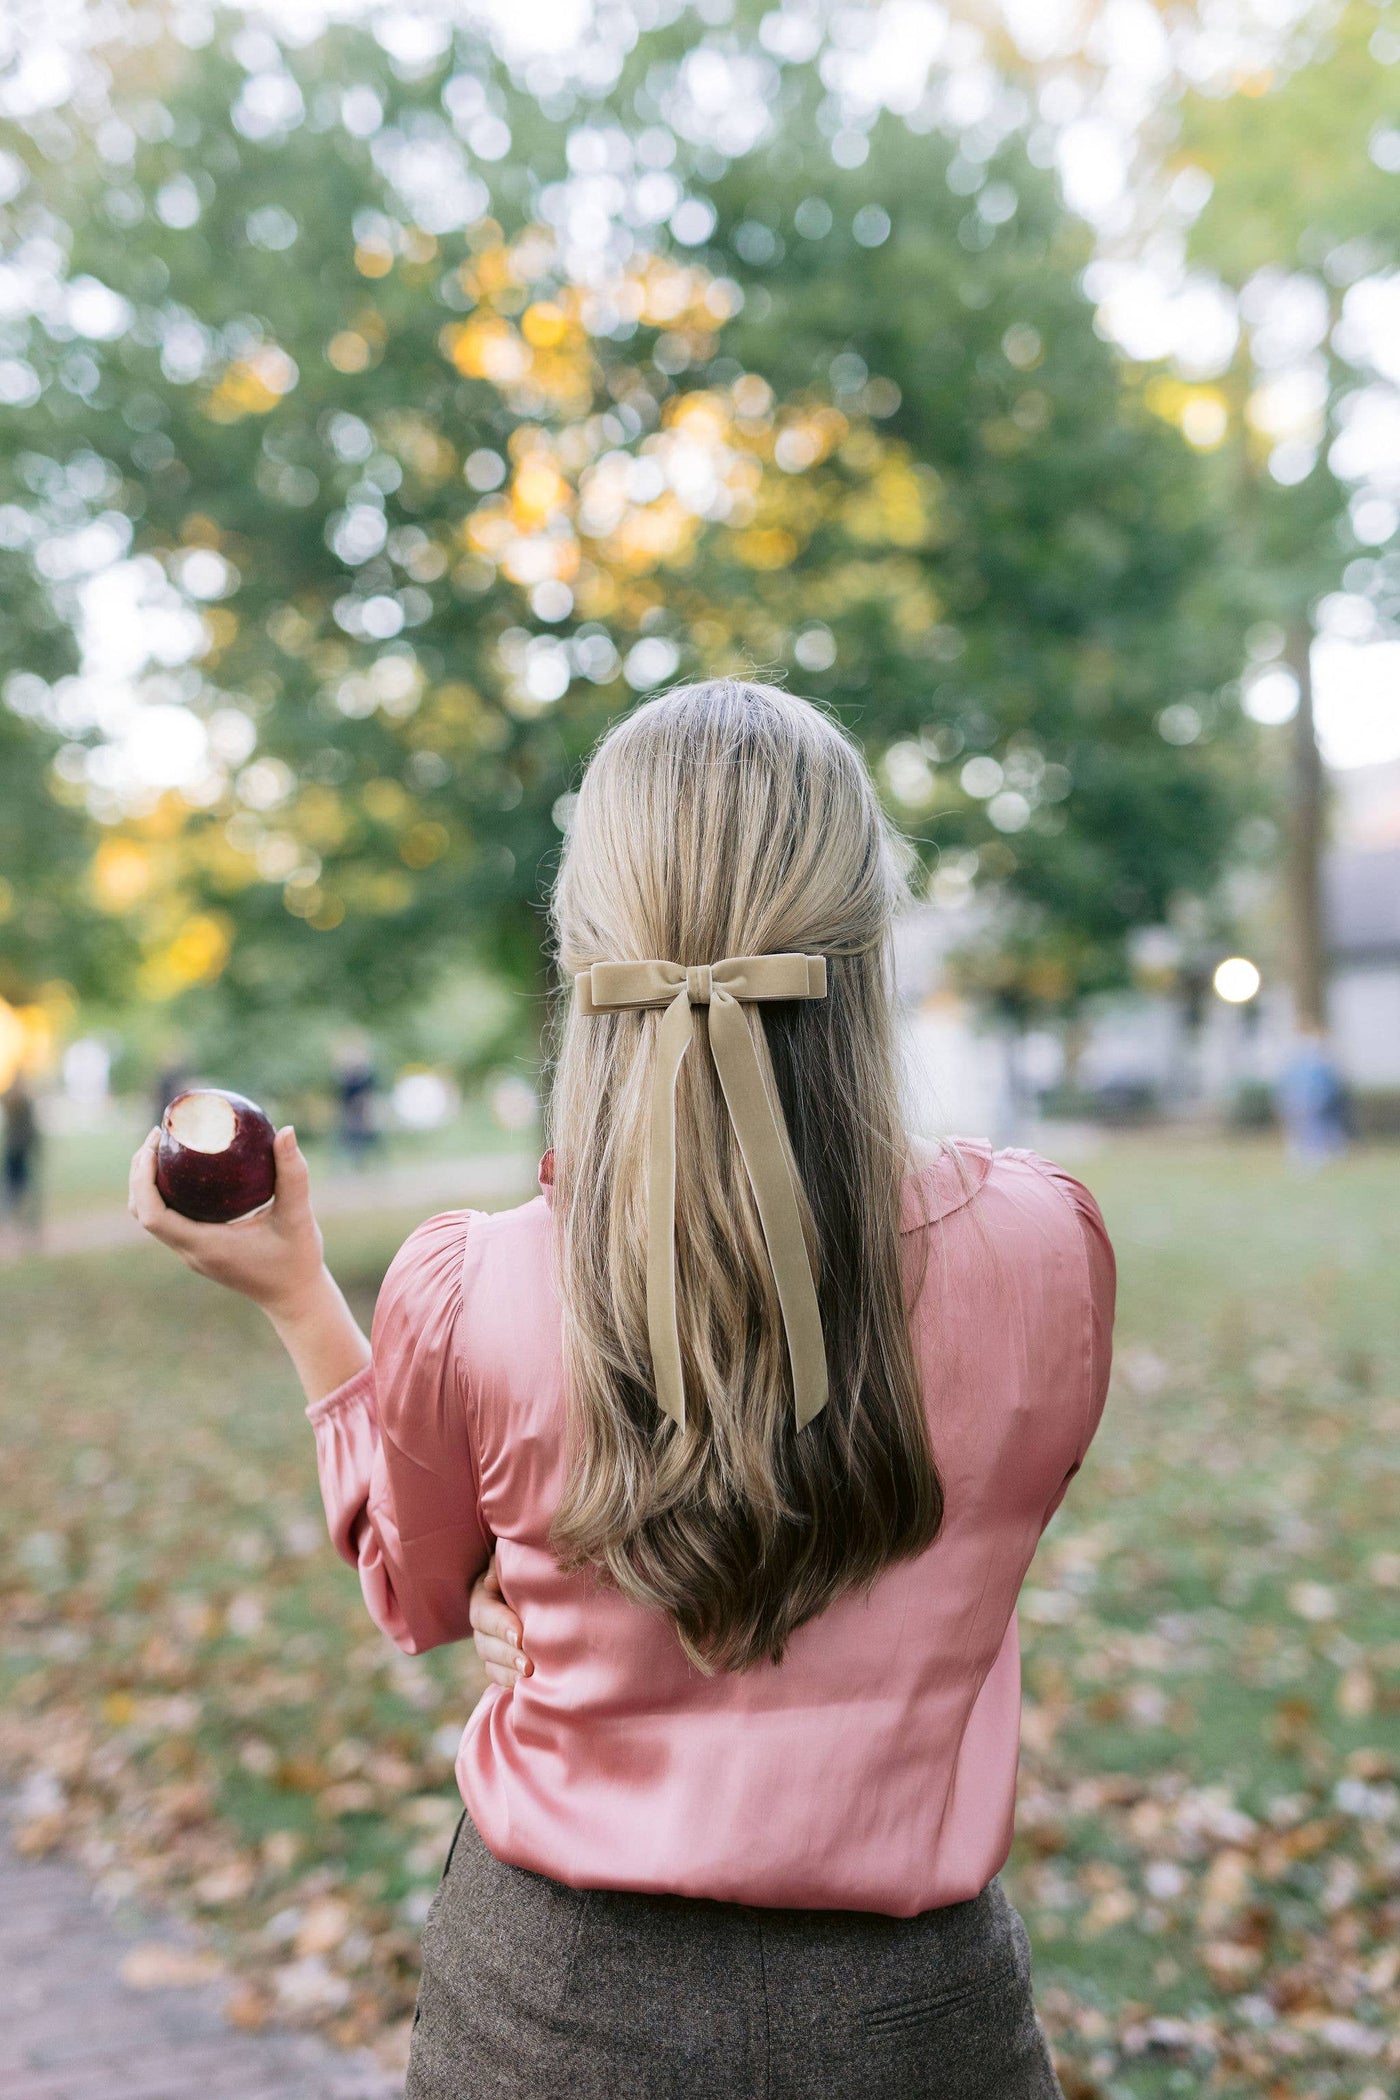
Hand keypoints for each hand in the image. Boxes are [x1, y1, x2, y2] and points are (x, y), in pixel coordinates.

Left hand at [128, 1124, 324, 1318]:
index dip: (143, 1179)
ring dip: (148, 1184)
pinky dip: (165, 1194)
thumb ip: (293, 1174)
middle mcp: (191, 1251)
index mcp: (205, 1245)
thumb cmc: (297, 1260)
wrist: (295, 1298)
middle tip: (157, 1136)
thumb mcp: (298, 1216)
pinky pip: (168, 1220)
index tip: (154, 1145)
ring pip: (151, 1218)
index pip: (153, 1215)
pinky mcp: (199, 1251)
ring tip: (164, 1148)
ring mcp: (193, 1253)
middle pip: (142, 1212)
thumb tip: (287, 1131)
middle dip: (140, 1173)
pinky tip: (186, 1171)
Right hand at [469, 1555, 530, 1689]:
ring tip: (529, 1677)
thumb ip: (503, 1565)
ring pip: (491, 1663)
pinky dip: (510, 1682)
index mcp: (482, 1594)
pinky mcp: (501, 1659)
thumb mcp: (514, 1557)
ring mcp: (489, 1643)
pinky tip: (526, 1687)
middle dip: (507, 1655)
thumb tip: (492, 1582)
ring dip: (509, 1672)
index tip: (520, 1636)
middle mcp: (482, 1622)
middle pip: (485, 1643)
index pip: (484, 1613)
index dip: (500, 1626)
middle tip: (528, 1665)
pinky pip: (498, 1675)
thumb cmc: (529, 1563)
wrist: (540, 1581)